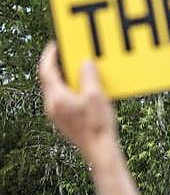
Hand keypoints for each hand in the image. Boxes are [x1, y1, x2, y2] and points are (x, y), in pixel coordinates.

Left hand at [38, 42, 117, 162]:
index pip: (46, 70)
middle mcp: (52, 106)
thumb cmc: (98, 125)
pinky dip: (70, 88)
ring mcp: (57, 114)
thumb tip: (85, 63)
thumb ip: (89, 76)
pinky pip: (63, 98)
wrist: (99, 150)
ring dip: (65, 77)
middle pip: (49, 79)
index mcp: (57, 98)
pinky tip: (84, 89)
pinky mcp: (64, 119)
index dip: (50, 55)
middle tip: (67, 54)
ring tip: (78, 69)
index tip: (55, 44)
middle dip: (57, 65)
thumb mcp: (96, 96)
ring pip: (56, 89)